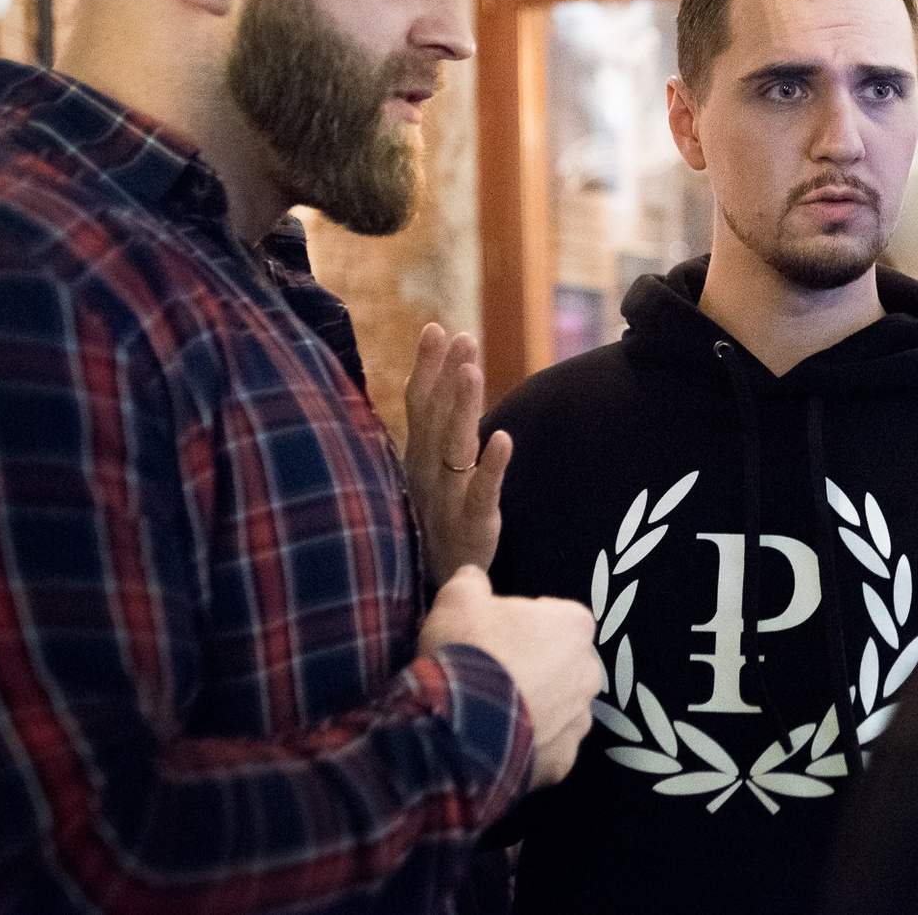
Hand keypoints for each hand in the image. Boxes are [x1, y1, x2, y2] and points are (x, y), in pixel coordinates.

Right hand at [404, 323, 512, 585]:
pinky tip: (501, 439)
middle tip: (462, 337)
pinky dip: (490, 467)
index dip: (427, 367)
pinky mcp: (473, 527)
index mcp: (416, 459)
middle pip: (434, 418)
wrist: (440, 589)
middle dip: (447, 376)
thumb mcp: (433, 474)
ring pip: (454, 449)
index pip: (418, 405)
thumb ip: (438, 429)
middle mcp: (425, 475)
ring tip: (473, 371)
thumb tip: (446, 379)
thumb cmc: (435, 524)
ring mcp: (447, 500)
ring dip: (462, 408)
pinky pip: (481, 494)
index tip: (437, 328)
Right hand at [420, 566, 600, 787]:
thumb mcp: (458, 599)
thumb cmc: (468, 651)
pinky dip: (528, 747)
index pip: (554, 618)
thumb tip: (473, 577)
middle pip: (561, 663)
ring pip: (558, 708)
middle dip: (534, 667)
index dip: (521, 626)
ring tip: (492, 711)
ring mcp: (578, 720)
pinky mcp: (563, 761)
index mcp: (575, 625)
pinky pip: (547, 748)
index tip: (493, 636)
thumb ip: (472, 582)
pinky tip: (498, 743)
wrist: (459, 725)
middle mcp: (589, 672)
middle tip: (492, 673)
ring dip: (534, 708)